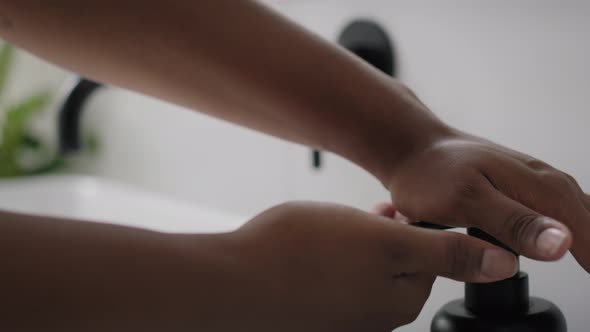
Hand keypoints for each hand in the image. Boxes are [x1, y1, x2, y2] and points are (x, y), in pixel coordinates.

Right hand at [227, 202, 516, 331]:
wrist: (231, 281)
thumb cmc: (304, 255)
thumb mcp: (387, 243)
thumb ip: (447, 254)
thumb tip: (504, 265)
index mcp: (397, 302)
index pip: (429, 260)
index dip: (414, 227)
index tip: (393, 210)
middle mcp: (371, 318)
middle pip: (395, 266)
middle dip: (385, 234)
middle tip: (362, 214)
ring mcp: (338, 317)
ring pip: (362, 270)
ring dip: (356, 243)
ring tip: (330, 225)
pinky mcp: (310, 311)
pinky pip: (332, 279)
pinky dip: (329, 257)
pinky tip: (308, 244)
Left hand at [385, 131, 589, 271]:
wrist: (413, 148)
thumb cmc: (431, 172)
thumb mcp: (467, 200)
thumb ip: (514, 223)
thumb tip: (562, 244)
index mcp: (539, 185)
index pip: (587, 232)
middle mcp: (544, 179)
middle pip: (587, 222)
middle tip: (588, 270)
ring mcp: (534, 180)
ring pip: (575, 214)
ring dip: (584, 237)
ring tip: (584, 261)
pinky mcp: (521, 185)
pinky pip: (557, 209)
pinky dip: (565, 227)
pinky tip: (556, 240)